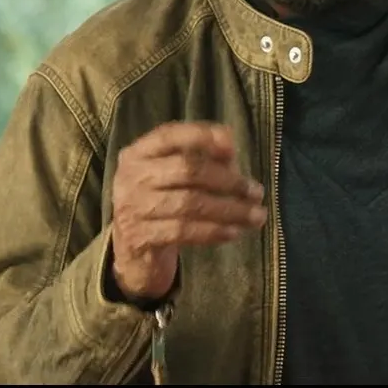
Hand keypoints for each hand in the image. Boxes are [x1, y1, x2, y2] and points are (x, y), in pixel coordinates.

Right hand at [109, 121, 266, 304]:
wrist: (131, 252)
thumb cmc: (161, 205)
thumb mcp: (172, 178)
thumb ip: (199, 160)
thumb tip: (230, 152)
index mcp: (138, 153)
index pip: (170, 135)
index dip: (203, 137)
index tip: (234, 147)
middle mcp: (131, 176)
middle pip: (187, 169)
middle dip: (228, 180)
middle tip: (256, 192)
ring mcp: (132, 207)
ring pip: (190, 203)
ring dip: (229, 210)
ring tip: (256, 216)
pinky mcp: (139, 237)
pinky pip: (183, 231)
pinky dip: (213, 231)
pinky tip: (234, 232)